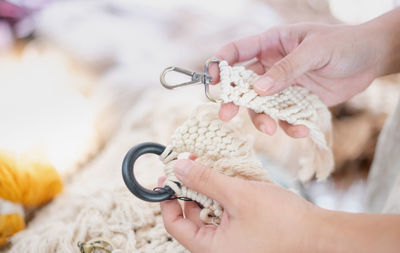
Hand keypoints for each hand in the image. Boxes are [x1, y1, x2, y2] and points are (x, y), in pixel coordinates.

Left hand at [159, 159, 320, 251]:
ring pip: (208, 212)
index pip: (174, 223)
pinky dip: (223, 196)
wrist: (319, 235)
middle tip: (193, 161)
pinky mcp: (243, 234)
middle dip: (191, 187)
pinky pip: (225, 214)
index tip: (168, 175)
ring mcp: (231, 242)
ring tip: (213, 168)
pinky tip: (229, 180)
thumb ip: (204, 181)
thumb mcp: (237, 195)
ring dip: (208, 189)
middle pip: (191, 215)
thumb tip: (178, 168)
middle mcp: (218, 248)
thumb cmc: (281, 220)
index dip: (167, 198)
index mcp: (210, 248)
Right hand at [209, 21, 394, 137]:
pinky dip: (289, 126)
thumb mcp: (314, 51)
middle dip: (233, 100)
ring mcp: (283, 86)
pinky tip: (300, 131)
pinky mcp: (296, 103)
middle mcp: (271, 66)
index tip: (212, 79)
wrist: (370, 59)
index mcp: (271, 44)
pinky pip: (285, 117)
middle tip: (226, 115)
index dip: (220, 63)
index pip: (237, 51)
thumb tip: (259, 88)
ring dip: (262, 119)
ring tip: (271, 129)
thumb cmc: (343, 43)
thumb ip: (286, 69)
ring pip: (262, 106)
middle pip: (243, 85)